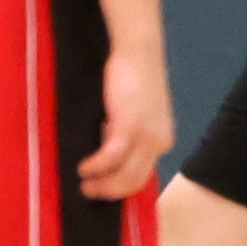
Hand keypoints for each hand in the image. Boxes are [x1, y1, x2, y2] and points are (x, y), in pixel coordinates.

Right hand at [75, 47, 170, 199]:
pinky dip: (95, 166)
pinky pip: (110, 157)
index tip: (102, 185)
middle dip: (110, 192)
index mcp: (163, 140)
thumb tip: (108, 145)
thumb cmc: (135, 76)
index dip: (120, 184)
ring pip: (124, 176)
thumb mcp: (136, 111)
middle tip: (89, 192)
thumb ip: (128, 131)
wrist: (139, 53)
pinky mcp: (129, 127)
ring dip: (102, 185)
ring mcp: (146, 137)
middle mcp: (159, 143)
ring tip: (84, 183)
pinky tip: (83, 167)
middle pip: (134, 182)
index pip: (142, 175)